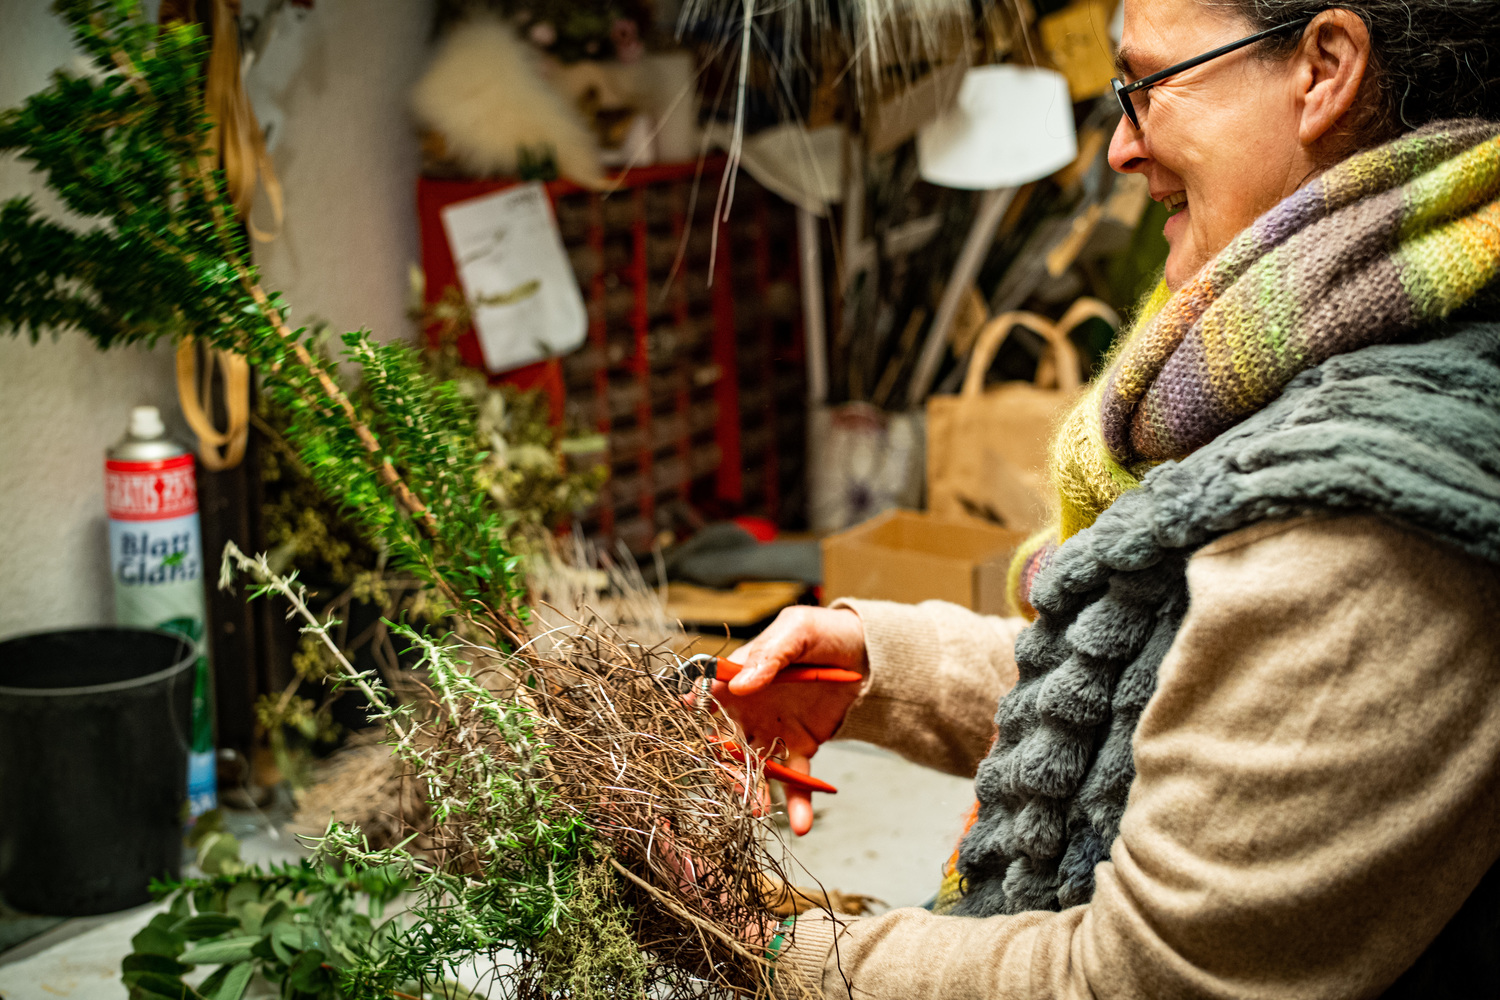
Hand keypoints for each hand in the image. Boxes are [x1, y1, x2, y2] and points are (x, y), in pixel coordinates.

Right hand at [710, 606, 867, 835]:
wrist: (864, 654)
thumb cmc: (822, 634)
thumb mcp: (796, 632)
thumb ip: (769, 655)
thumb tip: (740, 684)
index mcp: (739, 677)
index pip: (706, 695)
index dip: (691, 709)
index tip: (683, 723)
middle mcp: (747, 710)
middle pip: (723, 741)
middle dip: (721, 764)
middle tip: (730, 779)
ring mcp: (771, 732)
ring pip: (752, 767)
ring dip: (751, 790)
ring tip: (757, 808)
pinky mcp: (799, 749)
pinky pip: (795, 780)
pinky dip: (797, 803)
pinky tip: (801, 825)